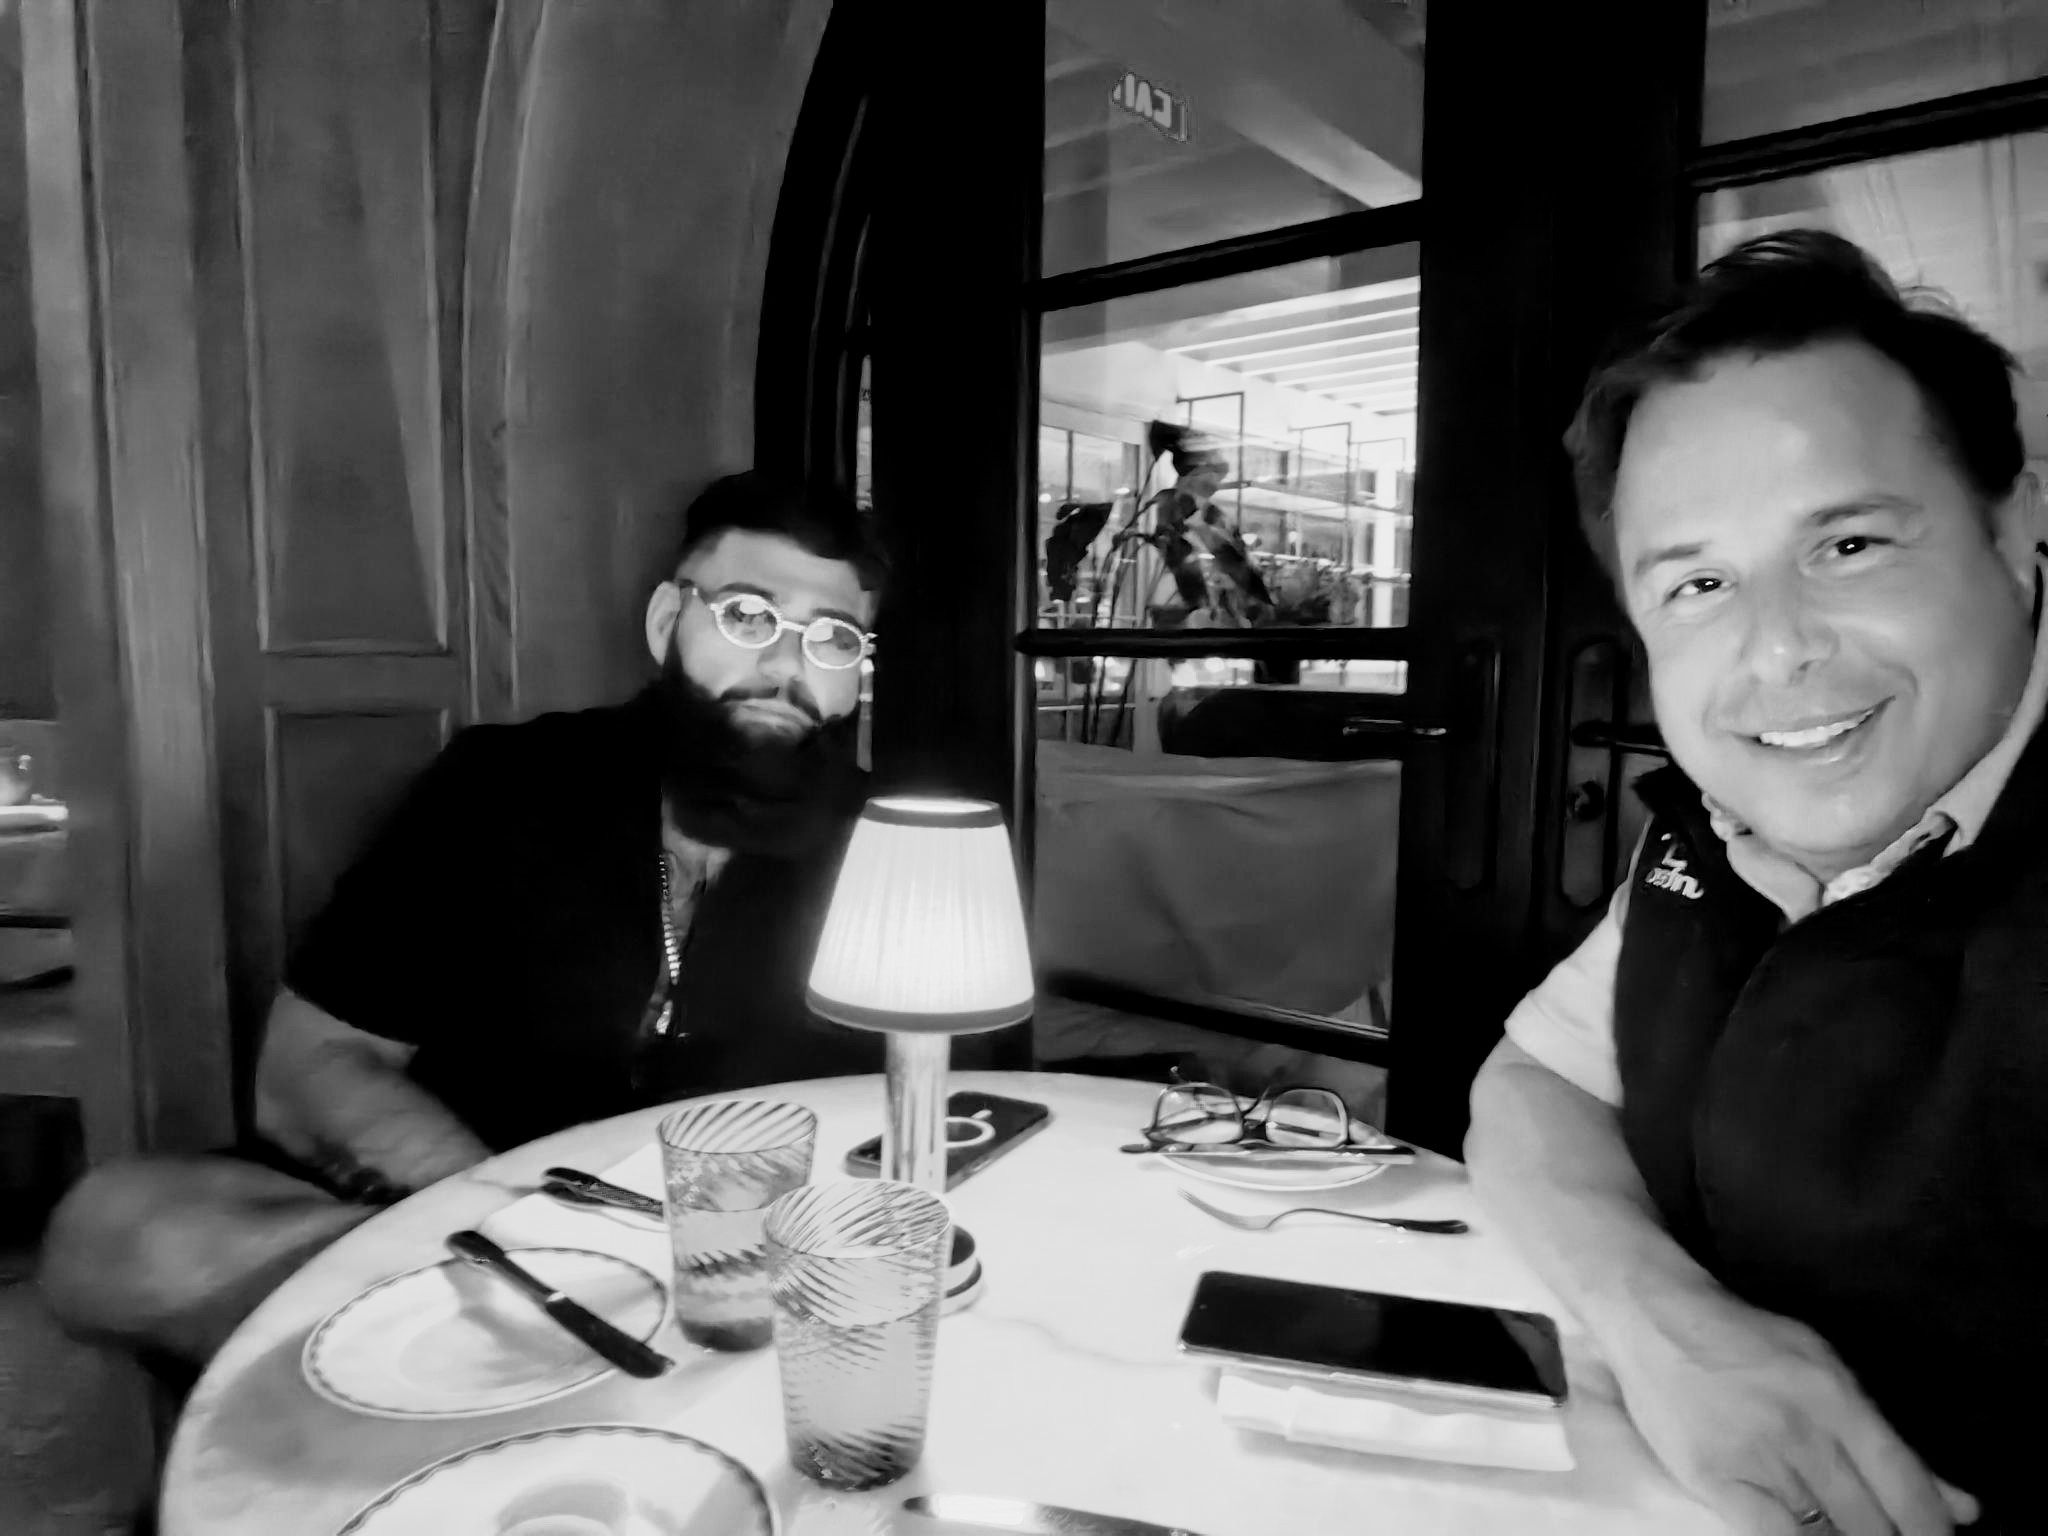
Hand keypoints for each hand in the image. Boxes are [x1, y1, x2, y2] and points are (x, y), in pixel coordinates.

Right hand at [1611, 1279, 1978, 1534]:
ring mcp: (1756, 1456)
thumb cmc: (1748, 1342)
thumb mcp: (1828, 1373)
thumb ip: (1892, 1445)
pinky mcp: (1712, 1477)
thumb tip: (1964, 1509)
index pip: (1907, 1488)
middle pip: (1870, 1523)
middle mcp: (1804, 1431)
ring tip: (1846, 1531)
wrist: (1655, 1317)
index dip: (1931, 1532)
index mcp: (1839, 1399)